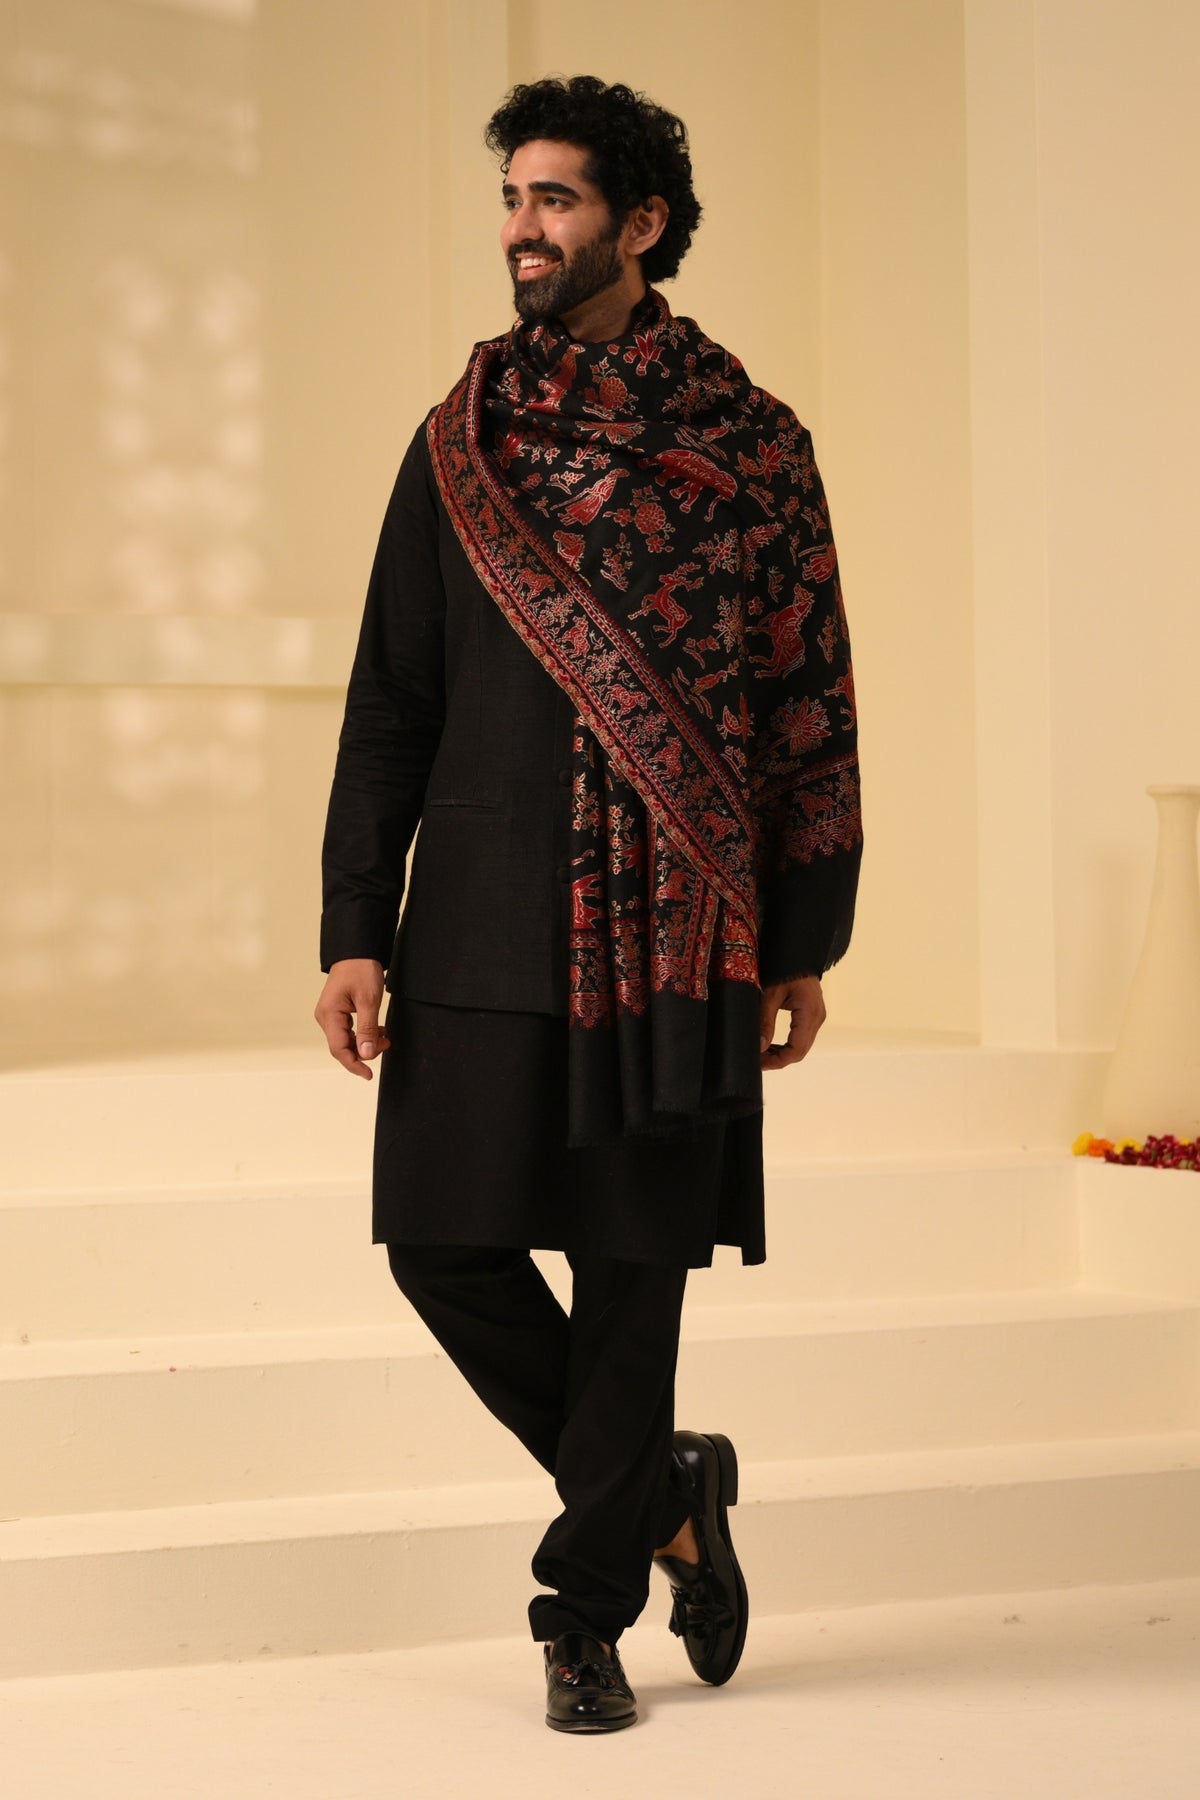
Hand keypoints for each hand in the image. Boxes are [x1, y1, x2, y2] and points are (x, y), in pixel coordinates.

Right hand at [313, 958, 391, 1078]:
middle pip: (342, 1046)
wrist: (357, 950)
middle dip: (364, 1051)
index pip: (339, 1049)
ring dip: (366, 1042)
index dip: (354, 1064)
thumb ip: (367, 1029)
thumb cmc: (361, 969)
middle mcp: (325, 1017)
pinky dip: (364, 1034)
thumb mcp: (369, 1000)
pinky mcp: (337, 1011)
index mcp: (329, 1014)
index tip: (369, 1074)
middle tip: (386, 1044)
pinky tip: (378, 1031)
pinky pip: (349, 1030)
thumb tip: (365, 1054)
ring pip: (347, 1039)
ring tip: (385, 1037)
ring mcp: (330, 1014)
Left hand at [759, 974, 825, 1071]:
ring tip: (761, 1054)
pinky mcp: (812, 1015)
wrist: (797, 950)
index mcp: (809, 1014)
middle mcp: (817, 1018)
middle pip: (800, 1051)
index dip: (777, 1061)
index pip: (796, 1050)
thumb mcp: (770, 994)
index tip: (759, 1063)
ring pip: (801, 1046)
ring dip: (782, 1053)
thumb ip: (765, 1021)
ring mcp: (816, 1017)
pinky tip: (771, 1045)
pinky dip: (787, 1045)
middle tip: (757, 1061)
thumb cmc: (785, 967)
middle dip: (778, 1060)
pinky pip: (801, 1037)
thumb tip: (760, 1047)